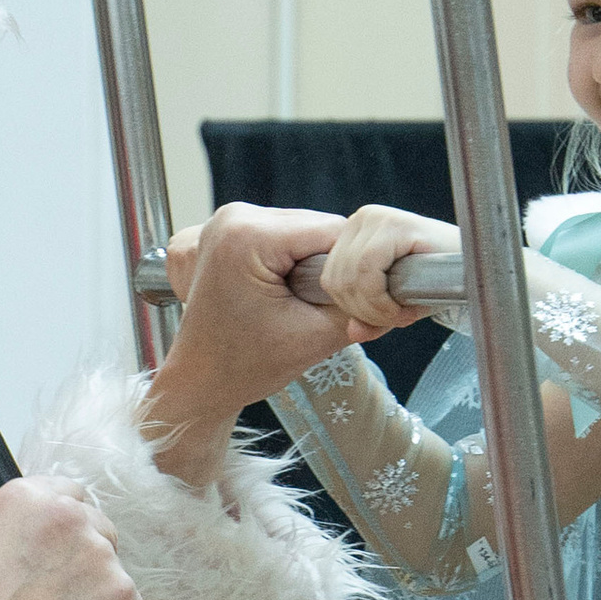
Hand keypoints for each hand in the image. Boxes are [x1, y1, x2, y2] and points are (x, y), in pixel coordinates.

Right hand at [0, 477, 142, 599]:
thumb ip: (13, 534)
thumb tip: (34, 547)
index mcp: (29, 497)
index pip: (69, 493)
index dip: (63, 528)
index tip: (55, 553)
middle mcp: (72, 518)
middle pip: (98, 528)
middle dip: (84, 560)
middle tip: (55, 599)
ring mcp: (104, 559)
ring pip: (113, 573)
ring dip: (96, 596)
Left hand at [145, 203, 356, 484]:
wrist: (199, 383)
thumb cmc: (245, 366)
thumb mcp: (317, 337)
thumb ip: (359, 307)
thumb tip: (401, 286)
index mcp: (249, 236)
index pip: (334, 233)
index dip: (357, 268)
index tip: (358, 302)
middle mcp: (234, 216)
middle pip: (318, 227)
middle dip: (332, 266)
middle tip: (322, 310)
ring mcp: (228, 220)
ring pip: (304, 230)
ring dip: (314, 264)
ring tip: (300, 305)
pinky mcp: (230, 231)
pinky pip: (283, 236)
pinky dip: (294, 262)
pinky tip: (284, 293)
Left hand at [318, 205, 459, 340]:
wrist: (480, 269)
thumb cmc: (439, 282)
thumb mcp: (396, 302)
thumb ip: (370, 317)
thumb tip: (353, 332)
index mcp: (354, 232)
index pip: (329, 278)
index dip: (352, 309)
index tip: (382, 321)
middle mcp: (361, 218)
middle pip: (335, 280)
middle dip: (363, 312)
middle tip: (394, 320)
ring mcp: (376, 217)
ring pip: (350, 278)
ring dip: (375, 310)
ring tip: (402, 315)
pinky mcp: (394, 224)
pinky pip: (367, 272)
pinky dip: (382, 301)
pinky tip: (405, 309)